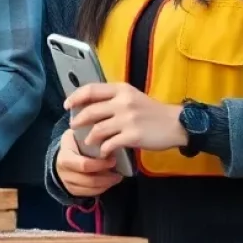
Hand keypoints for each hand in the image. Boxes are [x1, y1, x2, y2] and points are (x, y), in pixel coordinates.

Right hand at [54, 129, 122, 197]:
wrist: (59, 157)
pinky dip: (102, 189)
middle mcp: (65, 173)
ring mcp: (68, 184)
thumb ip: (86, 134)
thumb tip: (105, 128)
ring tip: (117, 177)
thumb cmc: (71, 144)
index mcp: (65, 157)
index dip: (100, 164)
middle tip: (118, 171)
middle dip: (107, 177)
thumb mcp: (74, 135)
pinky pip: (91, 194)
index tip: (113, 159)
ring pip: (92, 189)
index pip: (84, 165)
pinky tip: (109, 182)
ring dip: (107, 184)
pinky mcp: (73, 192)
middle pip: (90, 180)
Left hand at [65, 83, 186, 156]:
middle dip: (79, 120)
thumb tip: (90, 104)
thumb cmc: (152, 111)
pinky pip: (110, 143)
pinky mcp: (132, 136)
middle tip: (74, 126)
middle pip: (91, 111)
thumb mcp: (132, 97)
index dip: (75, 97)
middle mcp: (122, 102)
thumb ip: (113, 98)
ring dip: (90, 138)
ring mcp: (127, 119)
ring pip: (98, 129)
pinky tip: (104, 152)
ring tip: (88, 142)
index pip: (91, 90)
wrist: (175, 124)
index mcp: (121, 89)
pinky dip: (103, 149)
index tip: (67, 105)